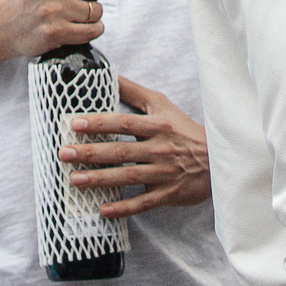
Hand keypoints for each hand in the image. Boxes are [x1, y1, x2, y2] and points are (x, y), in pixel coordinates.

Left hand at [63, 77, 211, 216]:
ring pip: (129, 177)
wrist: (220, 160)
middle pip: (121, 151)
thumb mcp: (163, 107)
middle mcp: (160, 149)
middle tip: (64, 153)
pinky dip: (124, 208)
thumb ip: (135, 93)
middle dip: (91, 152)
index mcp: (158, 126)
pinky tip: (103, 210)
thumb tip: (110, 75)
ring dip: (100, 179)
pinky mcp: (169, 194)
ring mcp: (165, 173)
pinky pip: (143, 203)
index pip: (124, 122)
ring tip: (74, 179)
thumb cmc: (185, 131)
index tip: (75, 124)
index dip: (99, 123)